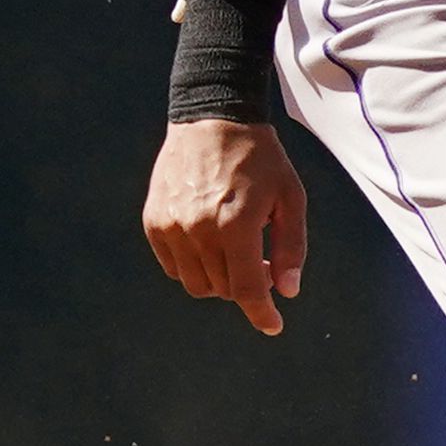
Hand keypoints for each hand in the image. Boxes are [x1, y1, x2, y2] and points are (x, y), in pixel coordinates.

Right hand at [143, 119, 306, 335]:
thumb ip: (291, 246)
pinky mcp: (154, 220)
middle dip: (247, 285)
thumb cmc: (260, 159)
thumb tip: (287, 290)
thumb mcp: (291, 198)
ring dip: (220, 279)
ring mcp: (171, 225)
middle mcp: (198, 229)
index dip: (262, 313)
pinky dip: (195, 266)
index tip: (273, 326)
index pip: (247, 288)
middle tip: (262, 260)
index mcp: (236, 224)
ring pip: (196, 283)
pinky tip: (211, 243)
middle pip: (223, 288)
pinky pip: (173, 266)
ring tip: (236, 250)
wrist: (212, 120)